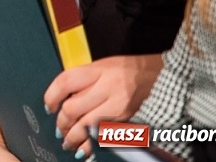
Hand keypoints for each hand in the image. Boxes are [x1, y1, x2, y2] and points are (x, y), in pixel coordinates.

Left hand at [45, 54, 163, 152]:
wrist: (166, 79)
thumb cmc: (132, 70)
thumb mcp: (105, 66)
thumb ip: (85, 80)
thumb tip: (63, 98)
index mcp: (98, 70)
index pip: (65, 82)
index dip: (51, 96)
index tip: (49, 107)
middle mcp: (107, 88)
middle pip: (72, 109)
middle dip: (62, 123)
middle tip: (59, 130)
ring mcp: (119, 107)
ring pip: (86, 127)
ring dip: (73, 138)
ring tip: (69, 143)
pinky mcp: (129, 122)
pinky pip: (104, 137)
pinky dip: (92, 145)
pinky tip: (86, 149)